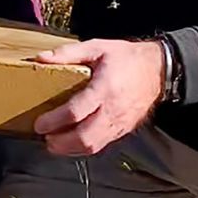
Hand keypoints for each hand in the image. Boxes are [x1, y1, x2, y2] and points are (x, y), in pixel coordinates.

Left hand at [33, 39, 164, 155]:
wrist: (158, 70)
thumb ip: (68, 53)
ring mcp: (120, 123)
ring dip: (70, 149)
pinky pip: (101, 145)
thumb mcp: (97, 47)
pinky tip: (72, 143)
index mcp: (104, 88)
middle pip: (84, 137)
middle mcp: (113, 110)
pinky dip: (84, 147)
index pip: (75, 112)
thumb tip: (41, 59)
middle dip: (60, 142)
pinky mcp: (124, 130)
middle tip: (45, 138)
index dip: (54, 121)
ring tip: (55, 144)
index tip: (39, 124)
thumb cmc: (126, 58)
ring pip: (93, 146)